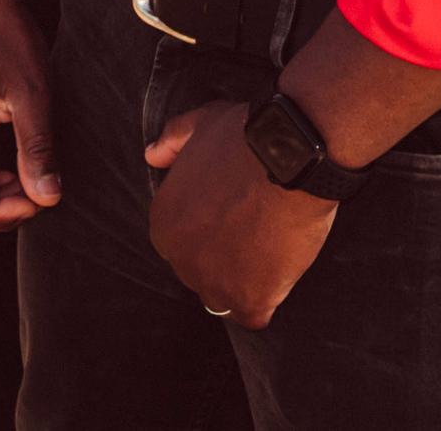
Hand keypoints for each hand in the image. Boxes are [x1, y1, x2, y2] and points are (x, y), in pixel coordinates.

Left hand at [143, 98, 339, 328]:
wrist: (288, 157)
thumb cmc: (243, 139)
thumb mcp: (198, 126)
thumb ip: (172, 141)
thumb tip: (152, 154)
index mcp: (163, 223)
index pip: (181, 243)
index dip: (209, 234)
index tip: (233, 221)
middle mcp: (179, 260)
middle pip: (201, 273)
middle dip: (224, 261)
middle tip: (255, 236)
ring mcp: (214, 284)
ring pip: (224, 298)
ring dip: (243, 284)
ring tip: (270, 257)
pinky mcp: (249, 300)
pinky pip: (254, 314)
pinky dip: (268, 299)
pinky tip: (281, 274)